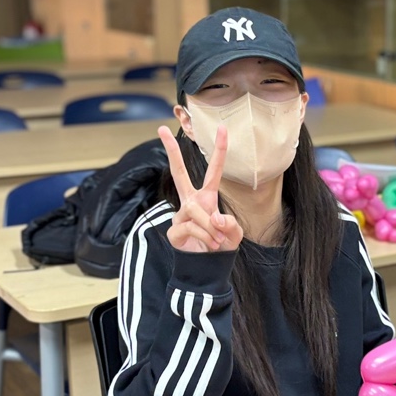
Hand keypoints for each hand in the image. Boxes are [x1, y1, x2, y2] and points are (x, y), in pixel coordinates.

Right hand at [159, 124, 243, 253]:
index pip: (213, 171)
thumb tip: (215, 217)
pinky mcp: (175, 230)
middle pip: (178, 172)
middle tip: (161, 129)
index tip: (223, 128)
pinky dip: (206, 237)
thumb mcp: (234, 234)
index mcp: (207, 197)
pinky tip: (211, 246)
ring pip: (196, 210)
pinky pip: (192, 227)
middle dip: (172, 151)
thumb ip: (229, 224)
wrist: (209, 267)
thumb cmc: (221, 245)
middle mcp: (192, 201)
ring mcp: (181, 215)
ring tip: (218, 241)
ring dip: (210, 226)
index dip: (220, 150)